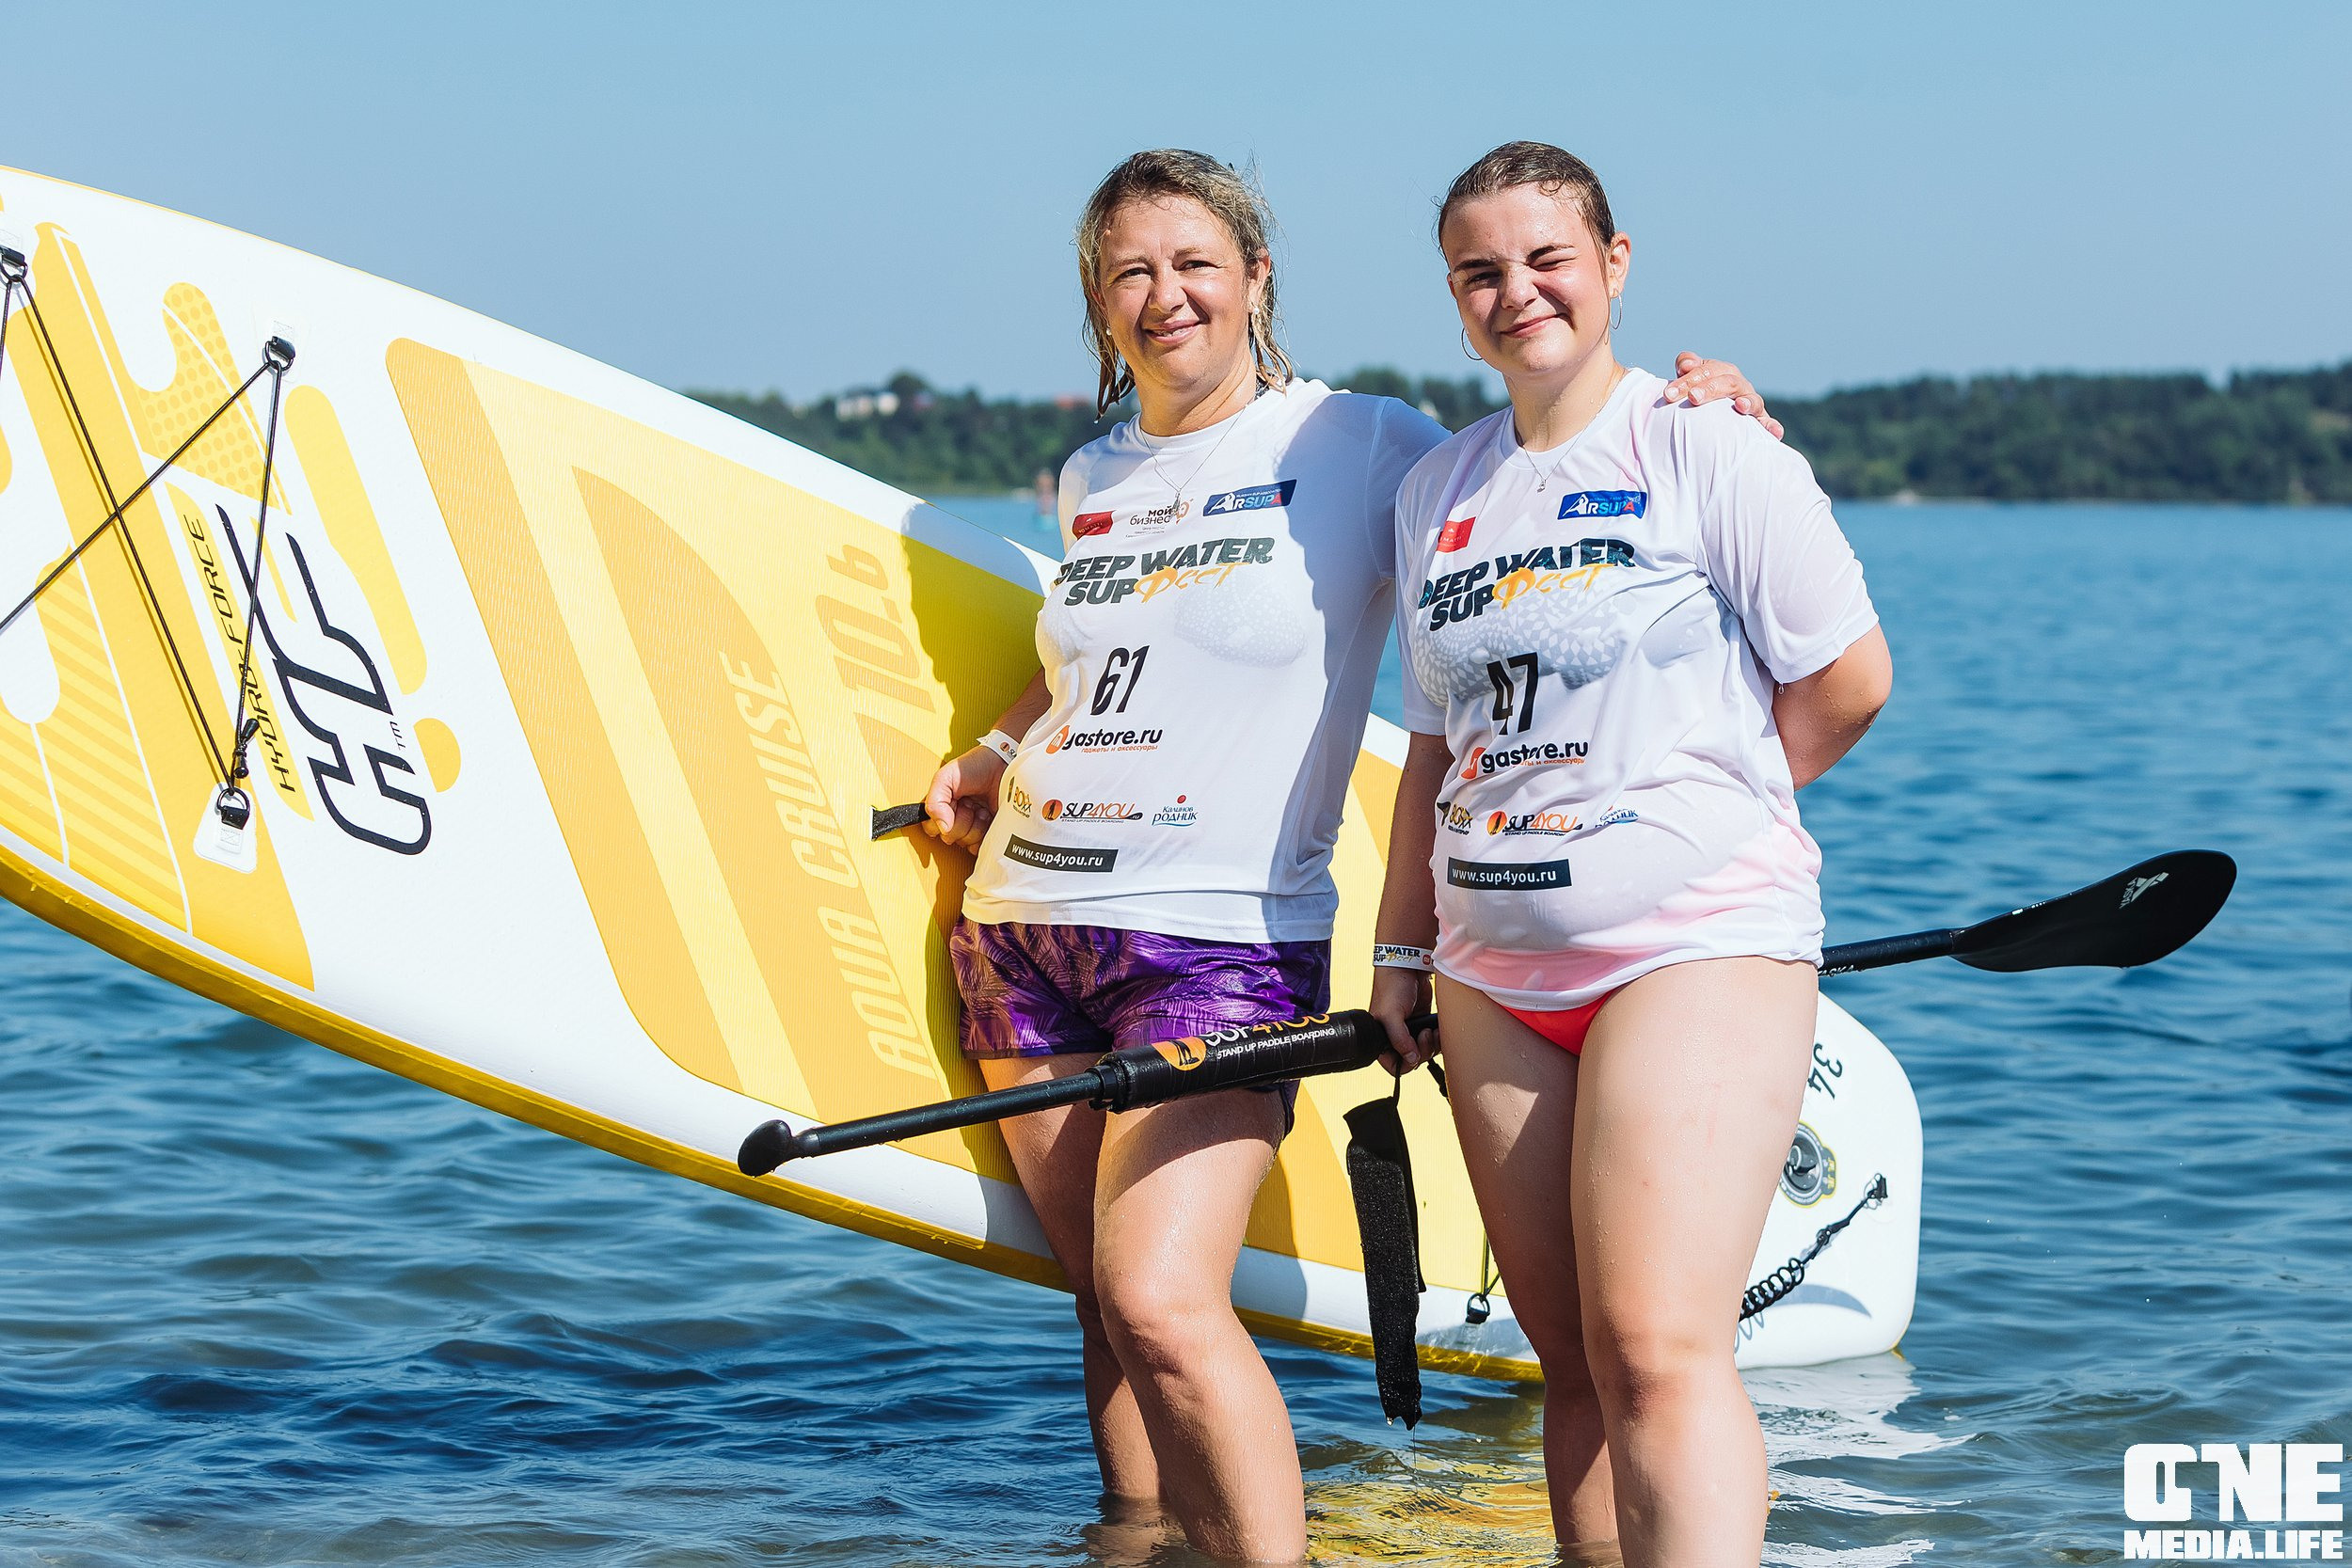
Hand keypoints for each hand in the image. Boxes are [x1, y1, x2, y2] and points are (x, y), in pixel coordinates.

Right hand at [921, 747, 1005, 850]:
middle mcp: (955, 819)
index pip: (931, 828)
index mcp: (941, 807)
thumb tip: (942, 828)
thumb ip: (934, 802)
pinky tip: (989, 817)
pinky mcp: (988, 833)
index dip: (942, 819)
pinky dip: (985, 834)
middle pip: (949, 837)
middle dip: (961, 820)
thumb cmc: (976, 767)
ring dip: (975, 825)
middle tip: (970, 803)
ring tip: (981, 809)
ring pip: (965, 843)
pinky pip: (980, 847)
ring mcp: (972, 828)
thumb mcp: (946, 777)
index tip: (954, 803)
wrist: (1005, 765)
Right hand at [1369, 965, 1438, 1074]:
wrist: (1408, 967)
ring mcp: (1411, 1032)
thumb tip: (1411, 1059)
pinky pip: (1433, 1041)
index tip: (1414, 1053)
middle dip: (1422, 1051)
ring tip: (1432, 1030)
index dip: (1404, 1064)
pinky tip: (1438, 1028)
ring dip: (1432, 1046)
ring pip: (1425, 1052)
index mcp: (1381, 1039)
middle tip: (1425, 1035)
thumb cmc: (1393, 988)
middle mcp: (1395, 1038)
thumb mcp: (1391, 1014)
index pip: (1392, 1065)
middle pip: (1412, 1061)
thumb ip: (1399, 1039)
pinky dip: (1438, 1039)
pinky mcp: (1424, 1025)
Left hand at [1664, 351, 1783, 440]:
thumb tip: (1685, 364)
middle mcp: (1738, 384)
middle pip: (1727, 382)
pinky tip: (1775, 434)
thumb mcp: (1690, 381)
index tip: (1668, 394)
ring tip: (1740, 407)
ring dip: (1747, 402)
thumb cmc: (1698, 396)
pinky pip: (1767, 423)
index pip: (1705, 370)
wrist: (1714, 416)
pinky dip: (1772, 427)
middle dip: (1709, 388)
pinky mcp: (1759, 421)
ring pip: (1751, 399)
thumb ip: (1686, 368)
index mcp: (1720, 372)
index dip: (1687, 379)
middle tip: (1692, 398)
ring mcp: (1750, 402)